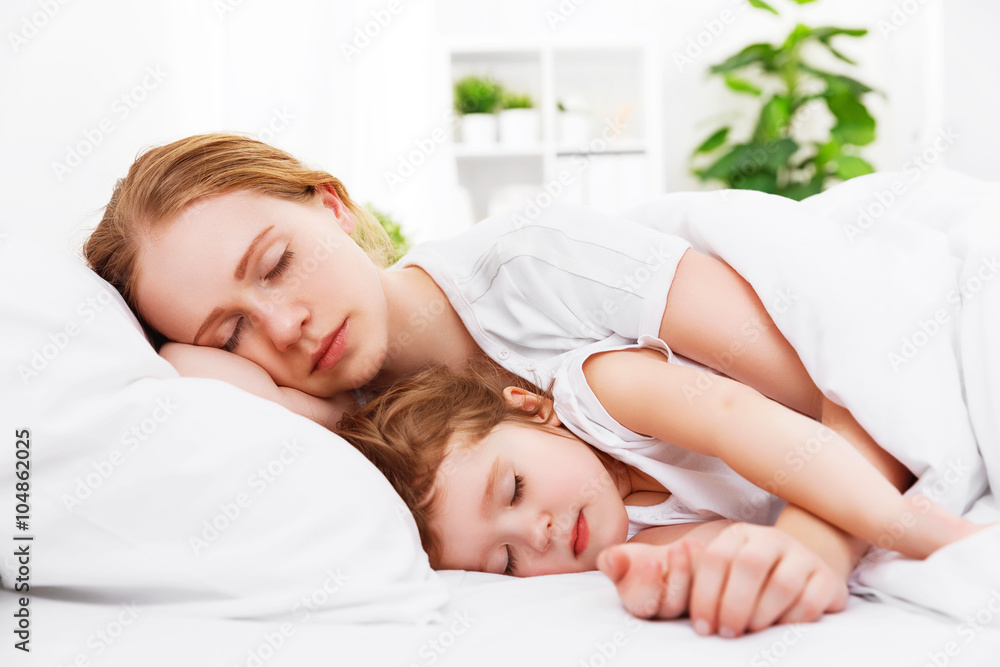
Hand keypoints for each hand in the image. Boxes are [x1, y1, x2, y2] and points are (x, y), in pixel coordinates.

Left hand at [597, 523, 847, 636]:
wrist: (802, 569)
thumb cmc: (738, 579)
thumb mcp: (696, 570)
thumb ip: (649, 567)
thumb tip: (607, 560)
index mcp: (734, 535)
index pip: (714, 558)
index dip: (703, 594)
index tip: (699, 627)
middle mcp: (768, 539)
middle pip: (747, 565)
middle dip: (731, 604)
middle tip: (721, 634)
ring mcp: (800, 557)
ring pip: (782, 581)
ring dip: (760, 612)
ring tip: (745, 632)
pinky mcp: (826, 580)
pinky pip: (812, 597)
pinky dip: (793, 617)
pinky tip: (778, 627)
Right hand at [597, 539, 700, 620]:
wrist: (663, 559)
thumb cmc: (638, 561)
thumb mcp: (621, 558)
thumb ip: (613, 561)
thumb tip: (611, 560)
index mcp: (637, 604)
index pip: (640, 604)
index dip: (647, 586)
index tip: (653, 562)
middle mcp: (662, 613)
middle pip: (671, 606)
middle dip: (676, 577)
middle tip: (676, 550)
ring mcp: (686, 609)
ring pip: (694, 600)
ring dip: (692, 570)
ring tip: (687, 544)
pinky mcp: (706, 602)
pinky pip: (711, 592)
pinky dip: (704, 567)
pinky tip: (697, 546)